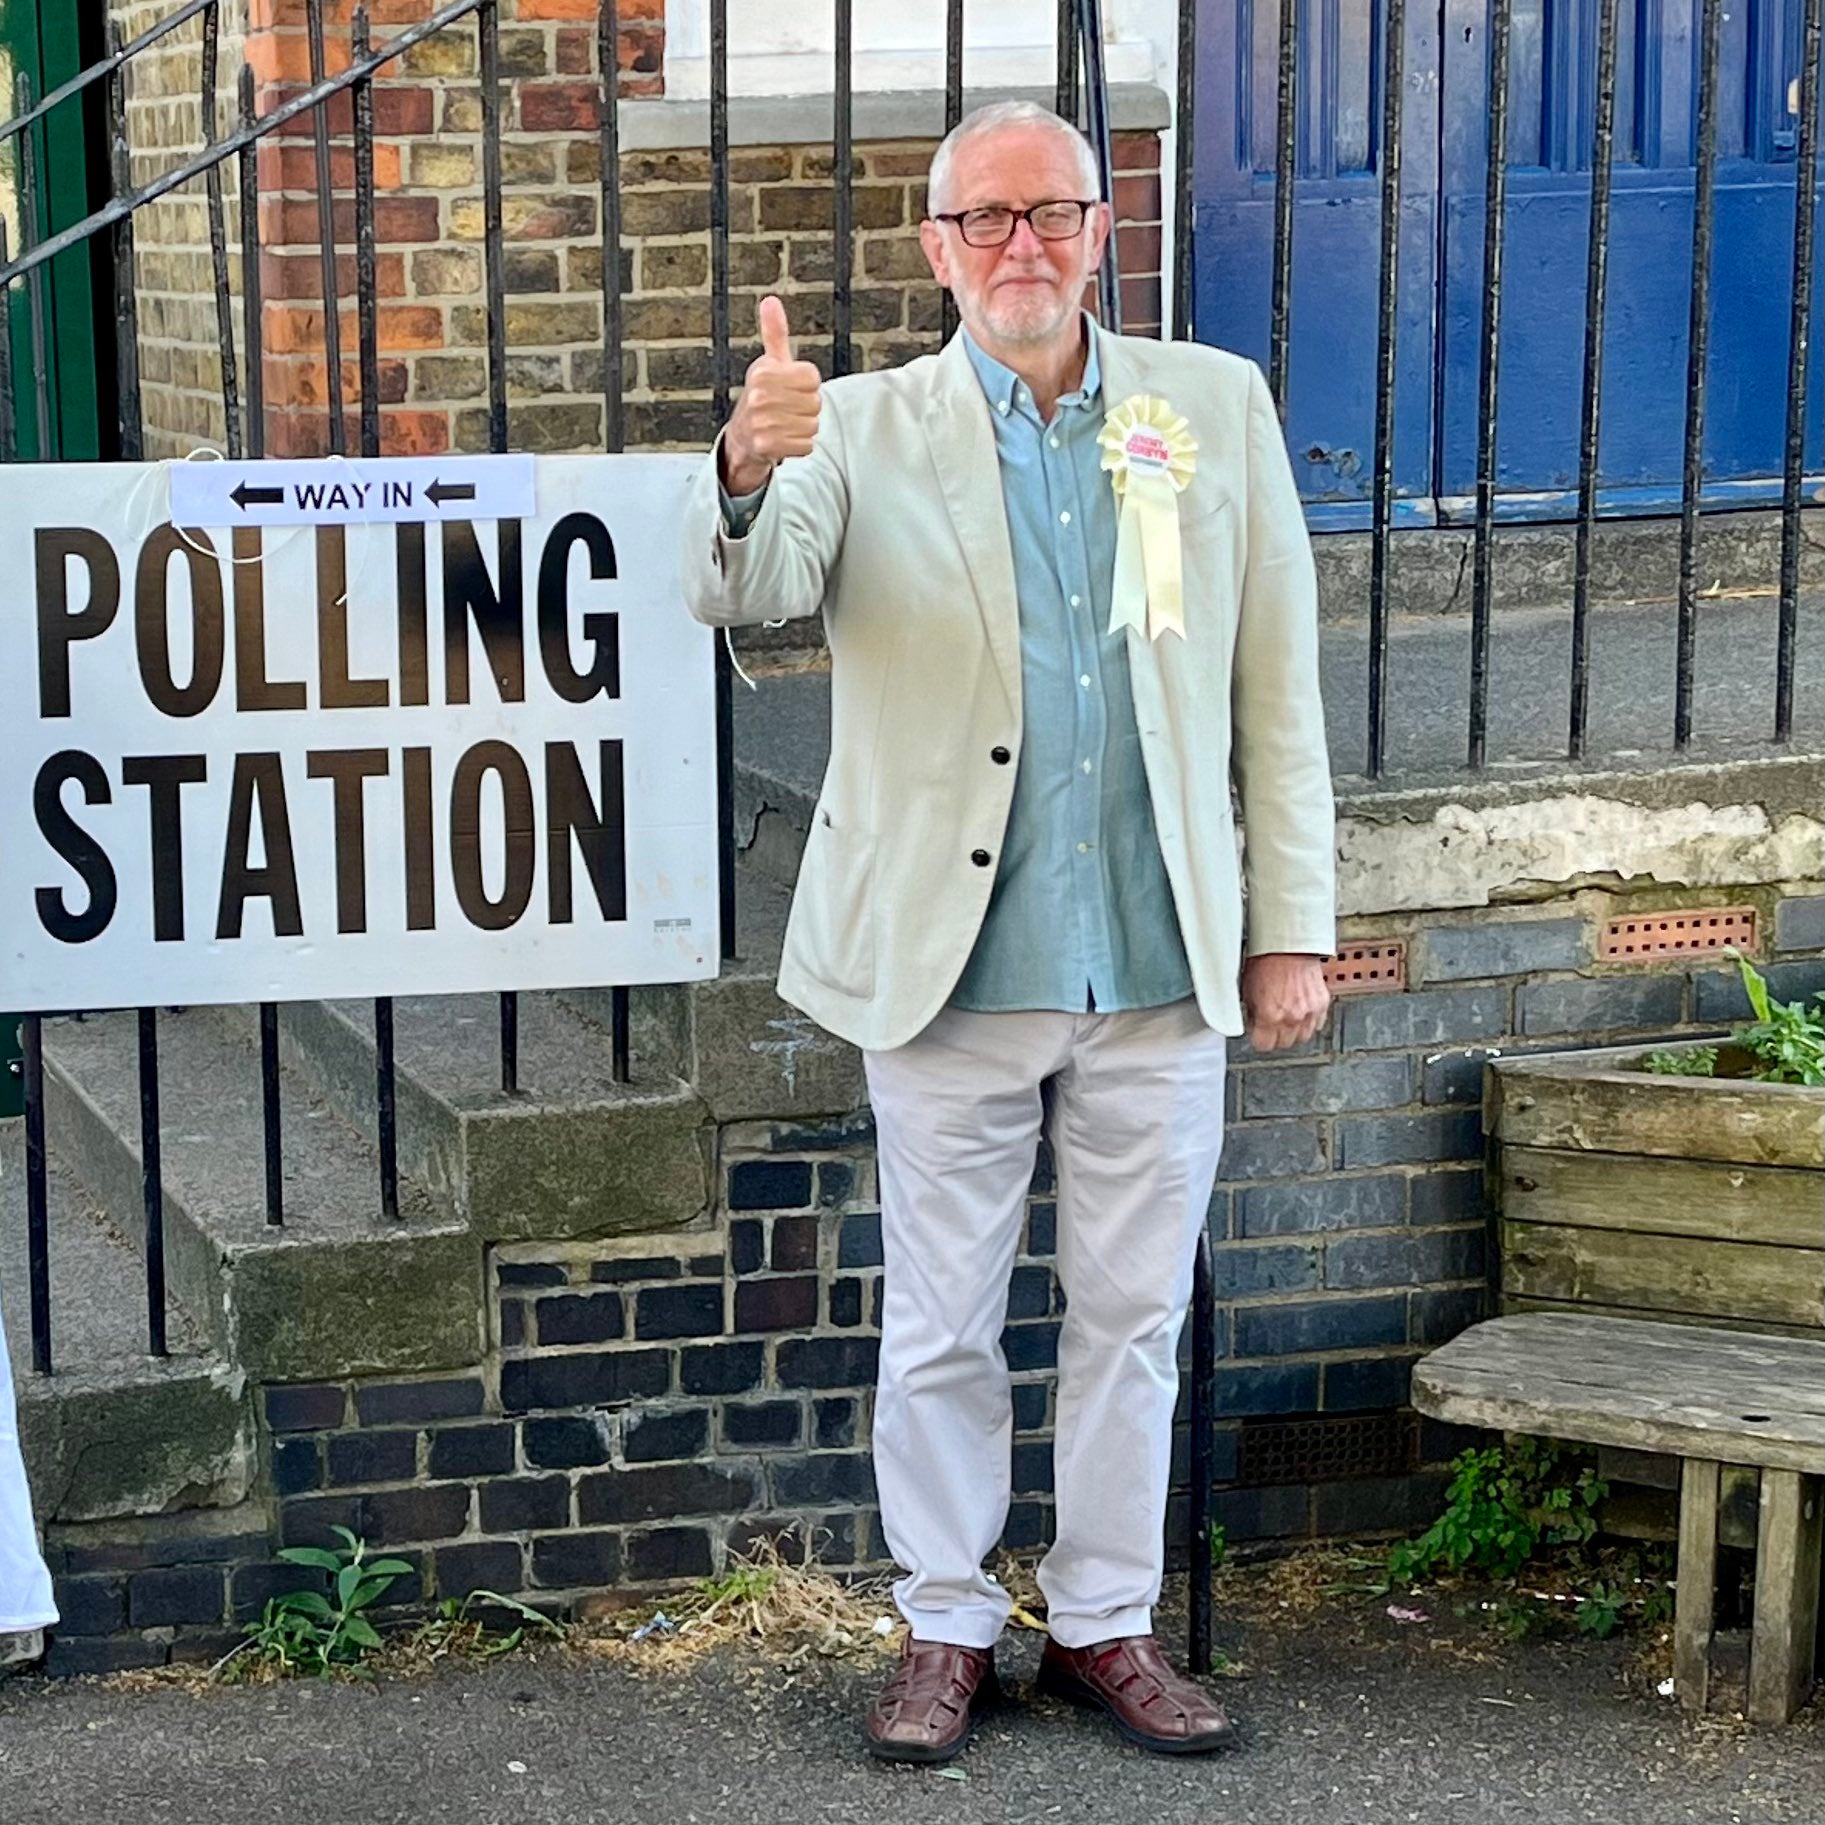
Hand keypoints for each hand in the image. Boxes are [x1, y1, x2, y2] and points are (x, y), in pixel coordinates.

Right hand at [720, 294, 822, 495]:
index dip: (808, 384)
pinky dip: (800, 445)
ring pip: (813, 425)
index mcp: (763, 372)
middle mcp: (760, 396)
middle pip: (815, 402)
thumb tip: (770, 300)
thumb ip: (775, 334)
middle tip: (787, 408)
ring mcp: (762, 423)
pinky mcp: (767, 447)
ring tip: (785, 424)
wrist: (742, 436)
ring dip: (804, 427)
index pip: (813, 377)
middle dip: (807, 407)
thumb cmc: (762, 395)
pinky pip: (807, 445)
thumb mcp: (769, 363)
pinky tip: (784, 439)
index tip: (791, 387)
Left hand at [1241, 953, 1329, 1052]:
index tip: (1257, 1033)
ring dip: (1293, 1031)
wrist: (1289, 945)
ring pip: (1302, 1037)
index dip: (1258, 1038)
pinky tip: (1301, 1012)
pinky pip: (1317, 1024)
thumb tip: (1253, 1024)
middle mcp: (1291, 1017)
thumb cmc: (1266, 961)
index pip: (1263, 1046)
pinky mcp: (1322, 1004)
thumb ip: (1252, 1013)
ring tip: (1286, 1018)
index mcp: (1270, 1015)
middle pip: (1284, 1044)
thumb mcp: (1248, 990)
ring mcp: (1309, 1012)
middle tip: (1271, 1024)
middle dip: (1276, 1036)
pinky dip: (1309, 1021)